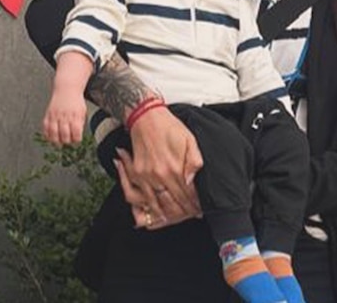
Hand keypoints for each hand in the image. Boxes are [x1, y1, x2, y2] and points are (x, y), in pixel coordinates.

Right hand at [41, 91, 86, 145]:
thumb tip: (77, 135)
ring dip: (56, 140)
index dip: (76, 140)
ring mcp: (55, 115)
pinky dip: (47, 134)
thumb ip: (80, 124)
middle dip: (66, 141)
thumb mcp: (82, 112)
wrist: (67, 90)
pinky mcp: (48, 114)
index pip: (76, 132)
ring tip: (58, 143)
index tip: (76, 141)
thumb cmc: (76, 102)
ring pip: (54, 132)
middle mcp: (65, 116)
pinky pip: (45, 127)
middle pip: (64, 134)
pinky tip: (50, 137)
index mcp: (75, 116)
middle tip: (67, 142)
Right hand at [126, 106, 203, 220]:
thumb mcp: (190, 140)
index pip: (187, 193)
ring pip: (158, 203)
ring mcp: (146, 176)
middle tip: (192, 215)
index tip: (199, 210)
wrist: (146, 118)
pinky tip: (156, 213)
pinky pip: (142, 196)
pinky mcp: (136, 173)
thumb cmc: (169, 127)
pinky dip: (149, 207)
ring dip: (168, 213)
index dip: (194, 203)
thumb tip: (192, 180)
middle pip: (174, 201)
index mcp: (175, 167)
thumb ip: (194, 162)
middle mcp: (160, 174)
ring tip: (177, 218)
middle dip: (184, 211)